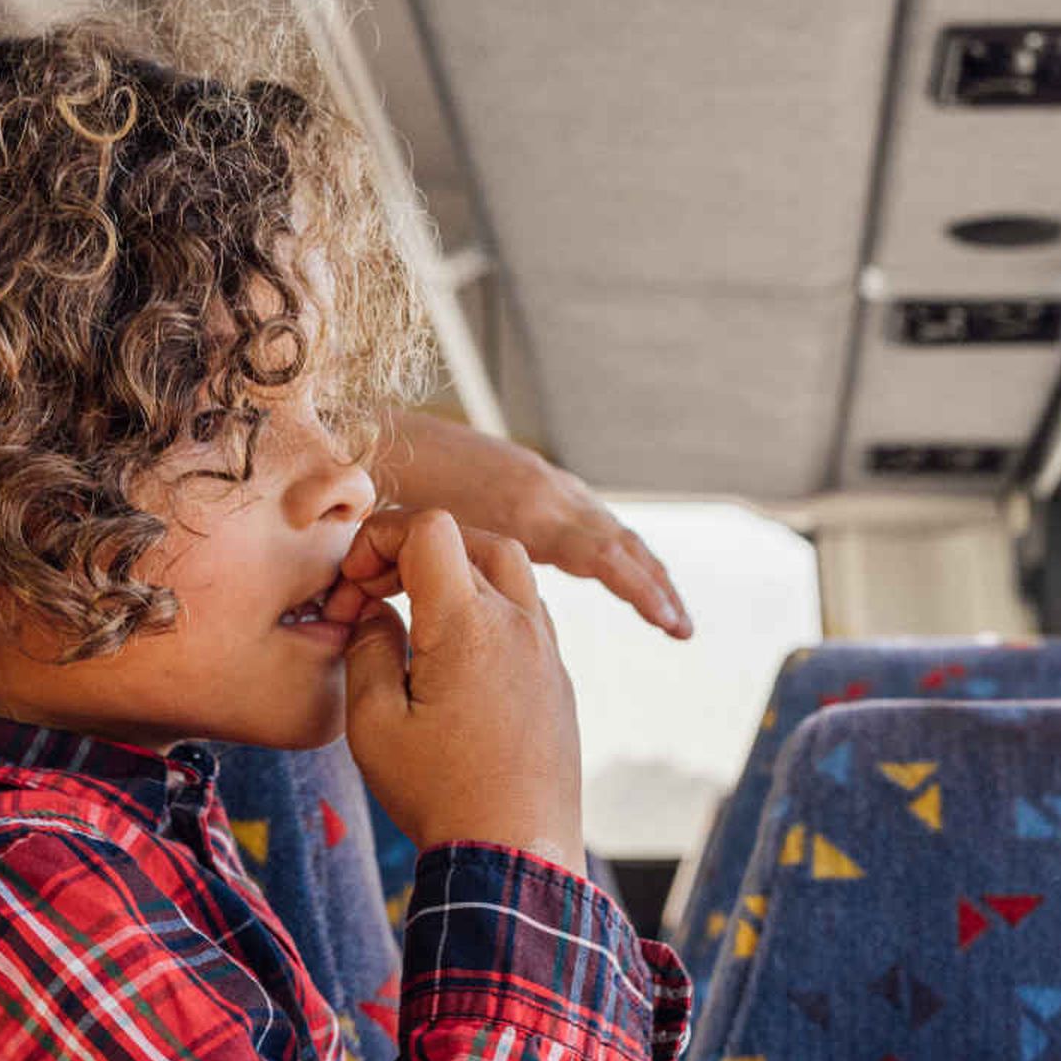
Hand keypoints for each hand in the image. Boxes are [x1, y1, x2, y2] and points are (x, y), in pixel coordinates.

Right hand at [334, 509, 588, 873]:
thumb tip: (376, 612)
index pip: (431, 528)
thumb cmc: (439, 794)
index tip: (355, 584)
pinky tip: (455, 657)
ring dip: (459, 575)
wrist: (515, 854)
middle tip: (377, 595)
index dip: (382, 537)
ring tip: (416, 620)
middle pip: (473, 540)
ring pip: (510, 572)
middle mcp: (519, 625)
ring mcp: (547, 652)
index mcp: (469, 624)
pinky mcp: (558, 682)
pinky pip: (528, 617)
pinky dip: (489, 610)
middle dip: (416, 551)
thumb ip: (368, 648)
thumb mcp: (373, 723)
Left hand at [376, 412, 692, 639]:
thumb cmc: (386, 489)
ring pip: (609, 529)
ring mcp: (545, 481)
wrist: (377, 431)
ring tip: (668, 613)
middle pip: (618, 540)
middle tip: (683, 629)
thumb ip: (429, 567)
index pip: (600, 550)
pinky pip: (589, 519)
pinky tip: (627, 577)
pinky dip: (616, 551)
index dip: (637, 588)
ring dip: (641, 569)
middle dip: (654, 585)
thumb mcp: (407, 532)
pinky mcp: (537, 480)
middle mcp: (546, 489)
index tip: (667, 621)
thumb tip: (444, 616)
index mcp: (523, 506)